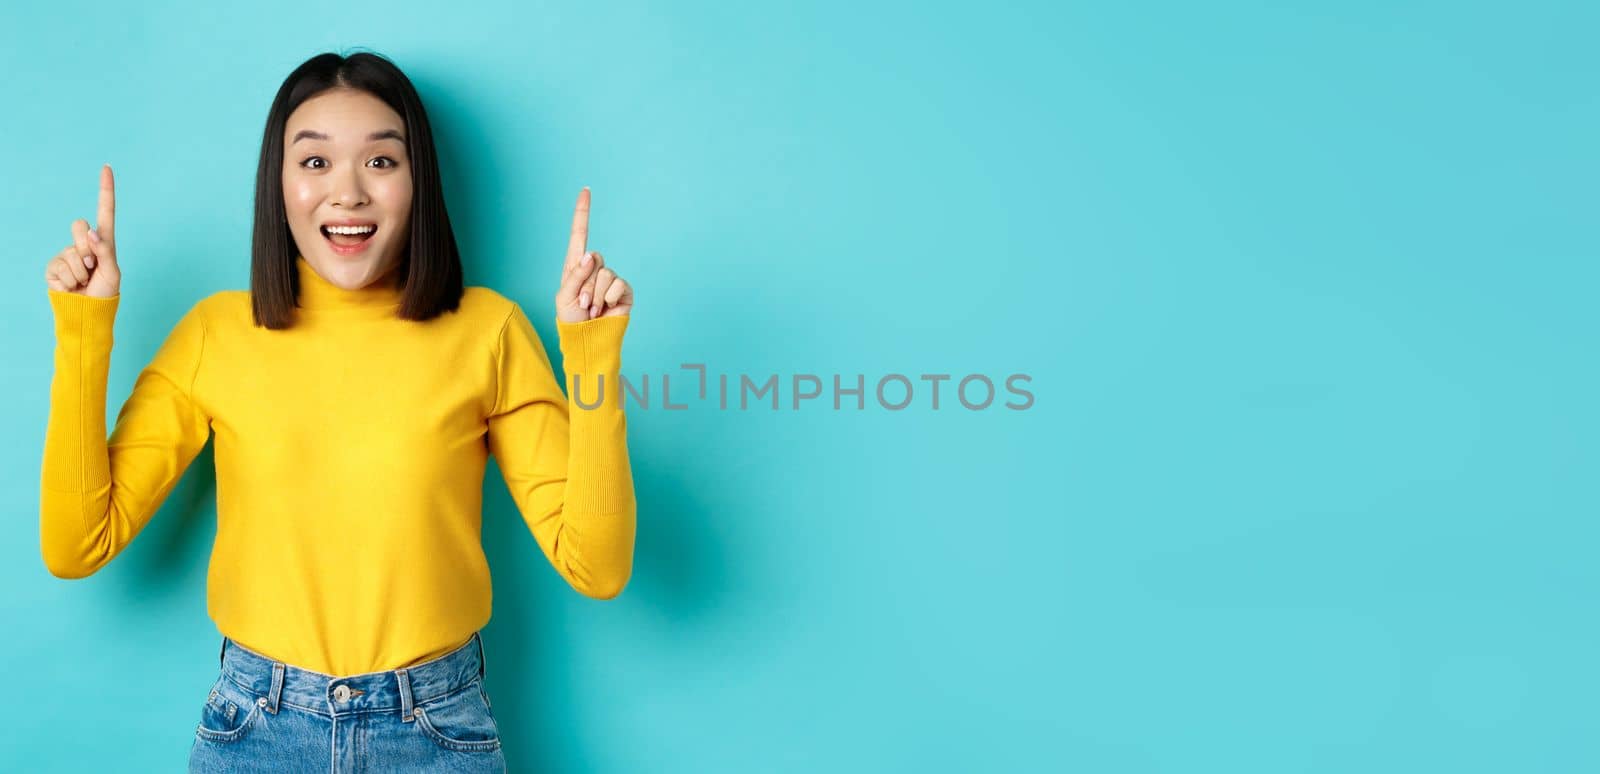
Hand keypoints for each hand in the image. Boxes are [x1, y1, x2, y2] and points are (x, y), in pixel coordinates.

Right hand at [44, 165, 120, 297]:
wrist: (87, 312)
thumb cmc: (104, 292)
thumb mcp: (113, 273)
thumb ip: (105, 251)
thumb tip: (91, 233)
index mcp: (103, 242)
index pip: (105, 212)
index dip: (105, 190)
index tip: (106, 168)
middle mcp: (84, 244)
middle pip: (79, 225)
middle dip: (87, 246)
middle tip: (92, 266)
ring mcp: (67, 253)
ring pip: (71, 251)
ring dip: (80, 270)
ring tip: (84, 280)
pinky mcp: (53, 266)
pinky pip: (60, 265)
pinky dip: (69, 278)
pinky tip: (71, 285)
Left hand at [554, 187, 632, 322]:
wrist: (588, 339)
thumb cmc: (571, 318)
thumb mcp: (565, 296)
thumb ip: (576, 275)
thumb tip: (591, 255)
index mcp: (575, 265)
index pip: (580, 234)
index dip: (583, 213)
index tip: (586, 190)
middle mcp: (594, 268)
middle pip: (594, 259)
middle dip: (586, 283)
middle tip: (583, 304)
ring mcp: (610, 279)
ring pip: (605, 274)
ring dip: (596, 295)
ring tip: (592, 310)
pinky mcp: (624, 291)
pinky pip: (618, 285)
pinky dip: (610, 298)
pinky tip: (606, 309)